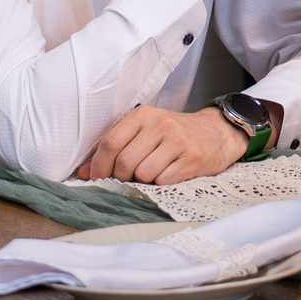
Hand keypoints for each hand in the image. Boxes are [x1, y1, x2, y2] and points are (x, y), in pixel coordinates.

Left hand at [78, 105, 250, 184]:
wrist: (216, 133)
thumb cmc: (175, 134)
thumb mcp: (145, 131)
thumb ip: (116, 147)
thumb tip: (84, 172)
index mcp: (143, 115)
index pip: (110, 142)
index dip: (99, 165)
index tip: (96, 178)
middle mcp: (160, 124)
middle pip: (124, 162)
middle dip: (121, 177)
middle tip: (127, 178)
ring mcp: (178, 141)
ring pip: (143, 174)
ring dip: (143, 181)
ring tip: (152, 173)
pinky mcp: (192, 158)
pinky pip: (163, 181)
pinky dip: (161, 184)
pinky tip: (168, 174)